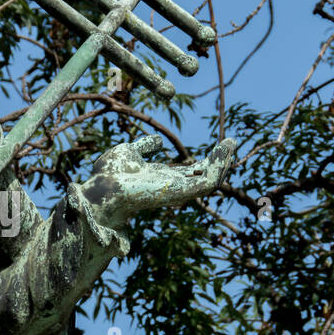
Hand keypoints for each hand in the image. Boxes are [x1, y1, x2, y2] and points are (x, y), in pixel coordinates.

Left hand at [80, 133, 236, 228]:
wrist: (102, 188)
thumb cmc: (110, 174)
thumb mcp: (130, 152)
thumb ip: (145, 147)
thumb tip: (158, 142)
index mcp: (162, 178)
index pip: (191, 172)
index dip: (206, 160)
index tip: (219, 145)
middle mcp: (172, 185)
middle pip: (204, 177)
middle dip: (220, 162)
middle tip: (230, 142)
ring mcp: (178, 190)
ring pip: (210, 180)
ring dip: (223, 163)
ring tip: (230, 143)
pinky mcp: (182, 192)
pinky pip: (208, 182)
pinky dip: (218, 166)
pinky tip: (222, 150)